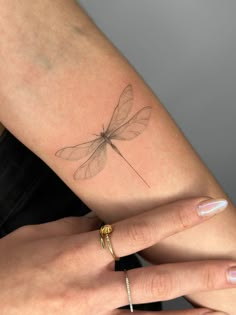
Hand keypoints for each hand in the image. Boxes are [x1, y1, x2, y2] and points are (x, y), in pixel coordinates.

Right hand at [0, 197, 231, 313]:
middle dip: (200, 273)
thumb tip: (107, 218)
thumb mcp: (43, 234)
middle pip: (157, 279)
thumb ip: (81, 227)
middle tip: (234, 266)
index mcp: (79, 253)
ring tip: (223, 306)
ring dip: (191, 313)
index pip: (139, 229)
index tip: (206, 206)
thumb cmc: (10, 265)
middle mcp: (91, 288)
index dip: (176, 216)